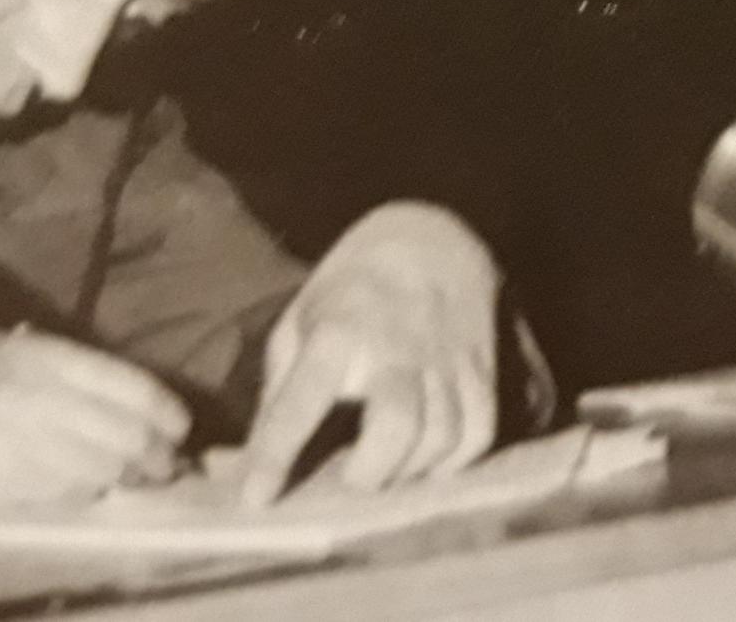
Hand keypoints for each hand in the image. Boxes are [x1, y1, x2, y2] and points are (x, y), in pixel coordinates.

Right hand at [0, 332, 189, 527]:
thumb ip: (59, 371)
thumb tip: (121, 394)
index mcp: (39, 355)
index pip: (126, 383)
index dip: (163, 409)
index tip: (180, 425)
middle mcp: (36, 394)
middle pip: (123, 430)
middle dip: (156, 451)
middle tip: (169, 463)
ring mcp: (21, 441)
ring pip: (103, 465)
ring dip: (130, 476)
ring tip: (143, 479)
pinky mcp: (6, 482)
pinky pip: (70, 490)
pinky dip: (92, 492)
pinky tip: (98, 490)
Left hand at [238, 202, 500, 503]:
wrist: (429, 237)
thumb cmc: (352, 288)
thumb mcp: (302, 319)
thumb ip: (281, 388)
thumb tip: (258, 459)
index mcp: (338, 330)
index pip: (301, 401)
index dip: (274, 455)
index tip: (256, 499)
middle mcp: (395, 345)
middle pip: (396, 424)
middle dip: (370, 471)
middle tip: (350, 479)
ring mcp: (444, 357)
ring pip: (440, 436)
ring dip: (409, 470)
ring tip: (385, 468)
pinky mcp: (479, 366)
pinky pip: (478, 431)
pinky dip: (453, 461)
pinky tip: (426, 460)